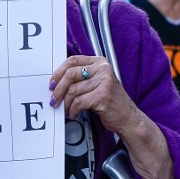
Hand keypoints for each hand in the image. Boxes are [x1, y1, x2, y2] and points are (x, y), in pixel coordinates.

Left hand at [50, 54, 173, 178]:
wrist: (128, 118)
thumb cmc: (109, 101)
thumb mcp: (96, 83)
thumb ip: (81, 78)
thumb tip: (56, 81)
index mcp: (99, 62)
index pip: (73, 60)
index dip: (58, 72)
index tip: (51, 83)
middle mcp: (103, 69)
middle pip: (70, 74)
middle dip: (58, 89)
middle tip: (54, 100)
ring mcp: (104, 82)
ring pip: (73, 90)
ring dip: (66, 103)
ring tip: (66, 110)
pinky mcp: (103, 96)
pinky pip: (79, 102)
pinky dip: (73, 110)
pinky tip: (74, 114)